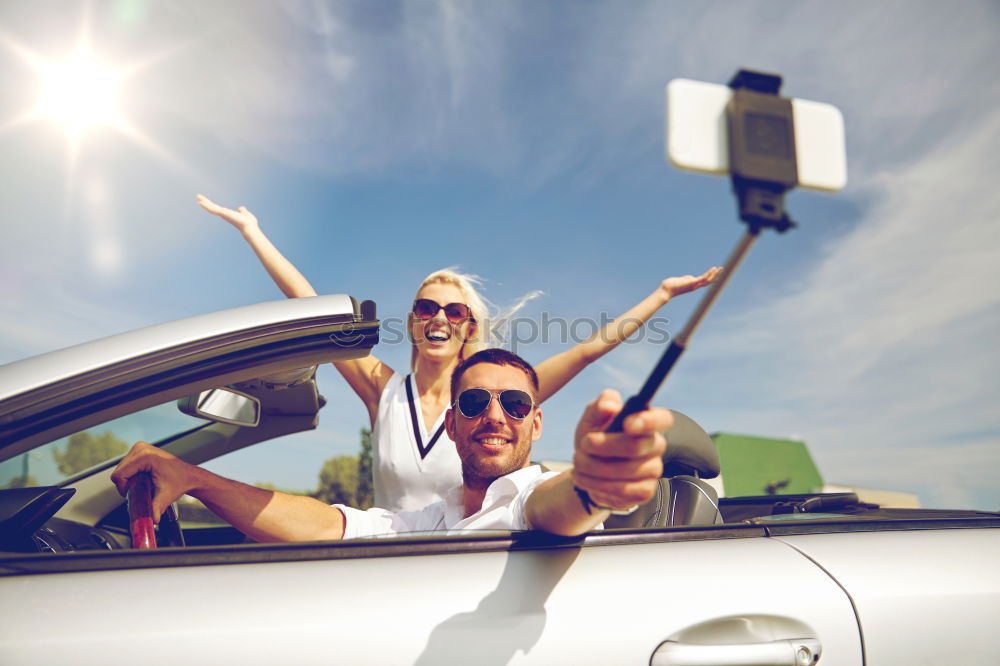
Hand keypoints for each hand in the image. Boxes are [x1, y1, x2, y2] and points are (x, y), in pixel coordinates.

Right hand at [111, 442, 196, 521]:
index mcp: (145, 456)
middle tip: (142, 490)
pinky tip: (143, 479)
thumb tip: (152, 521)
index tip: (136, 494)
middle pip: (119, 472)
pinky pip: (126, 466)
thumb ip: (155, 508)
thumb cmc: (180, 482)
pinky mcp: (140, 450)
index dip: (124, 488)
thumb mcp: (165, 496)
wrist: (188, 476)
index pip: (119, 475)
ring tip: (144, 484)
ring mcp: (140, 447)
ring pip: (121, 469)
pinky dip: (131, 475)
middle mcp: (141, 448)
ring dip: (129, 480)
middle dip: (127, 485)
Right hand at [196, 194, 259, 233]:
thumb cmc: (248, 223)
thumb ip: (242, 211)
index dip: (212, 205)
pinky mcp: (222, 213)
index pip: (218, 209)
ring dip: (204, 202)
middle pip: (212, 207)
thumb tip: (241, 208)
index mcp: (228, 214)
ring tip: (197, 196)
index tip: (206, 202)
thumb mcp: (245, 214)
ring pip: (211, 207)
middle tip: (198, 197)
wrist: (249, 227)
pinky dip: (206, 205)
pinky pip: (212, 209)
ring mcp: (222, 214)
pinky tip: (200, 202)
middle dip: (205, 202)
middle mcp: (224, 214)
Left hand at [571, 389, 670, 510]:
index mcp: (647, 423)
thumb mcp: (592, 418)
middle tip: (584, 443)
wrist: (587, 469)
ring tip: (579, 462)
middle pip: (635, 447)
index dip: (648, 421)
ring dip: (594, 467)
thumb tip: (609, 406)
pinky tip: (585, 478)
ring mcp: (653, 470)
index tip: (626, 423)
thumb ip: (600, 405)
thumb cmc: (594, 437)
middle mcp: (655, 446)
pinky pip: (623, 491)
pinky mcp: (644, 491)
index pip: (662, 419)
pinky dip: (597, 484)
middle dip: (603, 446)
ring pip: (625, 471)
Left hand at [658, 266, 722, 299]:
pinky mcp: (692, 282)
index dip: (711, 276)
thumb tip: (690, 277)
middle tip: (722, 269)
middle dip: (716, 275)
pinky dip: (709, 273)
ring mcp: (694, 285)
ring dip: (715, 274)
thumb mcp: (681, 280)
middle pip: (709, 281)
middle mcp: (695, 286)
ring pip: (708, 280)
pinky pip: (703, 278)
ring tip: (720, 268)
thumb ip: (687, 278)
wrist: (666, 290)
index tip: (716, 271)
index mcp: (693, 285)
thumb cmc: (671, 285)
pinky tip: (713, 269)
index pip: (705, 281)